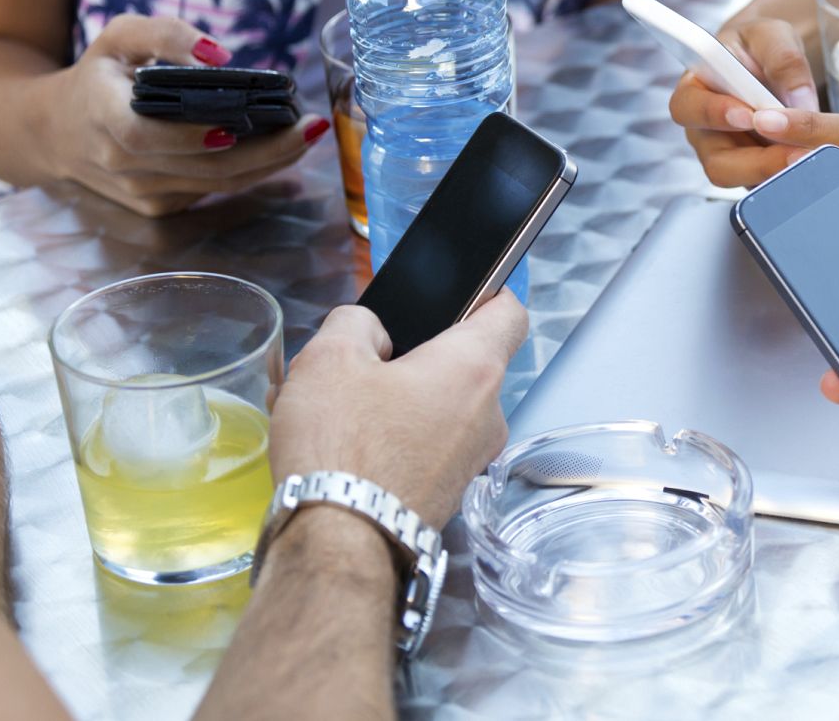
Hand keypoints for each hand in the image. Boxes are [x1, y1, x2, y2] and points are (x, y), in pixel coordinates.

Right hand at [41, 14, 328, 216]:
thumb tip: (219, 54)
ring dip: (270, 163)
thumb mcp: (119, 38)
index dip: (189, 136)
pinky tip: (282, 150)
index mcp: (101, 116)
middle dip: (265, 150)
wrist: (57, 132)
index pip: (144, 136)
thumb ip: (165, 34)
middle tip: (310, 126)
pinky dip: (252, 172)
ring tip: (308, 135)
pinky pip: (213, 190)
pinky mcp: (159, 207)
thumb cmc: (98, 76)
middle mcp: (120, 163)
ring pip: (216, 184)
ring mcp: (140, 192)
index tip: (237, 125)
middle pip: (202, 167)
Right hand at [269, 294, 527, 526]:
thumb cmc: (343, 451)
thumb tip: (370, 332)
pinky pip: (430, 446)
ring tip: (343, 406)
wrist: (340, 547)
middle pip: (466, 362)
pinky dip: (398, 438)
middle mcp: (488, 414)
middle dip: (418, 354)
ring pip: (443, 407)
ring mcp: (472, 458)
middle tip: (368, 357)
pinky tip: (348, 444)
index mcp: (473, 368)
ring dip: (402, 399)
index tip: (459, 291)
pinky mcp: (449, 492)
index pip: (509, 312)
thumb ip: (355, 323)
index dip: (487, 292)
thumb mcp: (329, 359)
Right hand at [668, 16, 821, 187]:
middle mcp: (706, 131)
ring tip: (812, 162)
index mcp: (695, 90)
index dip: (713, 115)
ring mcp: (730, 155)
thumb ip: (784, 61)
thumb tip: (799, 102)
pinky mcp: (754, 171)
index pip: (688, 108)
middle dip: (757, 162)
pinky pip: (768, 185)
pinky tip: (817, 170)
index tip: (749, 116)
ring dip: (778, 175)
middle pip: (716, 162)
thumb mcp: (773, 37)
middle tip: (794, 154)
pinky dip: (792, 179)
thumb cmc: (762, 45)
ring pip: (744, 180)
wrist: (774, 62)